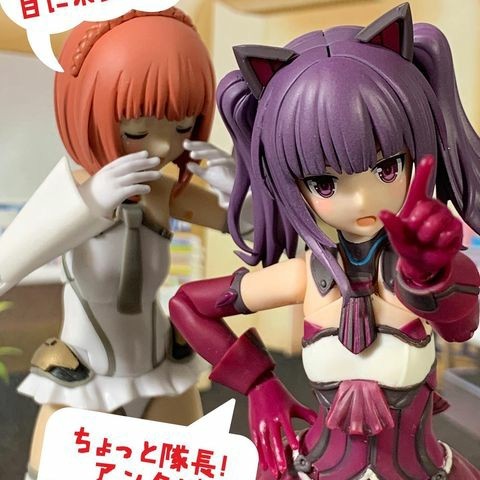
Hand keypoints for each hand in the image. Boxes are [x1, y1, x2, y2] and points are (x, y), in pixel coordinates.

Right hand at [78, 151, 160, 217]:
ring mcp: (114, 184)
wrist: (85, 205)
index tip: (146, 153)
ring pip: (134, 176)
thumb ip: (114, 174)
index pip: (123, 160)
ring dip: (147, 175)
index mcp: (107, 169)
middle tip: (157, 160)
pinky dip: (141, 188)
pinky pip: (132, 189)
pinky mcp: (117, 195)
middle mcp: (111, 174)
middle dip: (145, 162)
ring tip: (158, 174)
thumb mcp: (102, 179)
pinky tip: (148, 189)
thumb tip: (129, 172)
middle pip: (131, 166)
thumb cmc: (95, 193)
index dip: (135, 156)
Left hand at [184, 140, 234, 208]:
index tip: (184, 144)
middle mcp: (222, 155)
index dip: (195, 145)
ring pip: (215, 153)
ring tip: (192, 155)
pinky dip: (216, 162)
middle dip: (197, 145)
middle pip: (209, 147)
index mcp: (216, 156)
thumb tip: (187, 164)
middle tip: (185, 145)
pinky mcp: (234, 166)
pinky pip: (225, 161)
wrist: (238, 191)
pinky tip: (208, 164)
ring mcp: (229, 160)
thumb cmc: (225, 182)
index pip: (205, 147)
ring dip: (203, 153)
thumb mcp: (207, 176)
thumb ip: (198, 170)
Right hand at [248, 376, 316, 477]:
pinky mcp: (255, 426)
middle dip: (278, 455)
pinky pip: (257, 443)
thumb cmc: (277, 393)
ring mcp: (262, 424)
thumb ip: (306, 414)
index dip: (290, 437)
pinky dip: (260, 455)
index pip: (287, 427)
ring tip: (274, 470)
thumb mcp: (293, 403)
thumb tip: (319, 422)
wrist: (260, 384)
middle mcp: (271, 419)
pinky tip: (263, 464)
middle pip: (275, 440)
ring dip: (269, 459)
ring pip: (265, 444)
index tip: (294, 447)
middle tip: (283, 467)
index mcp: (282, 413)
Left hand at [379, 155, 462, 283]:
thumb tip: (383, 213)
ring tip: (425, 240)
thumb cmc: (408, 245)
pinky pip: (446, 232)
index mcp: (415, 205)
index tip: (428, 158)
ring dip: (426, 235)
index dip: (424, 172)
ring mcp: (445, 215)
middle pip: (425, 208)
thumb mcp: (396, 237)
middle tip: (415, 234)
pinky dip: (438, 242)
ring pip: (435, 221)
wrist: (422, 262)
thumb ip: (392, 225)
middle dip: (416, 225)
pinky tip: (437, 243)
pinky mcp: (456, 227)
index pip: (419, 186)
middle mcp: (431, 206)